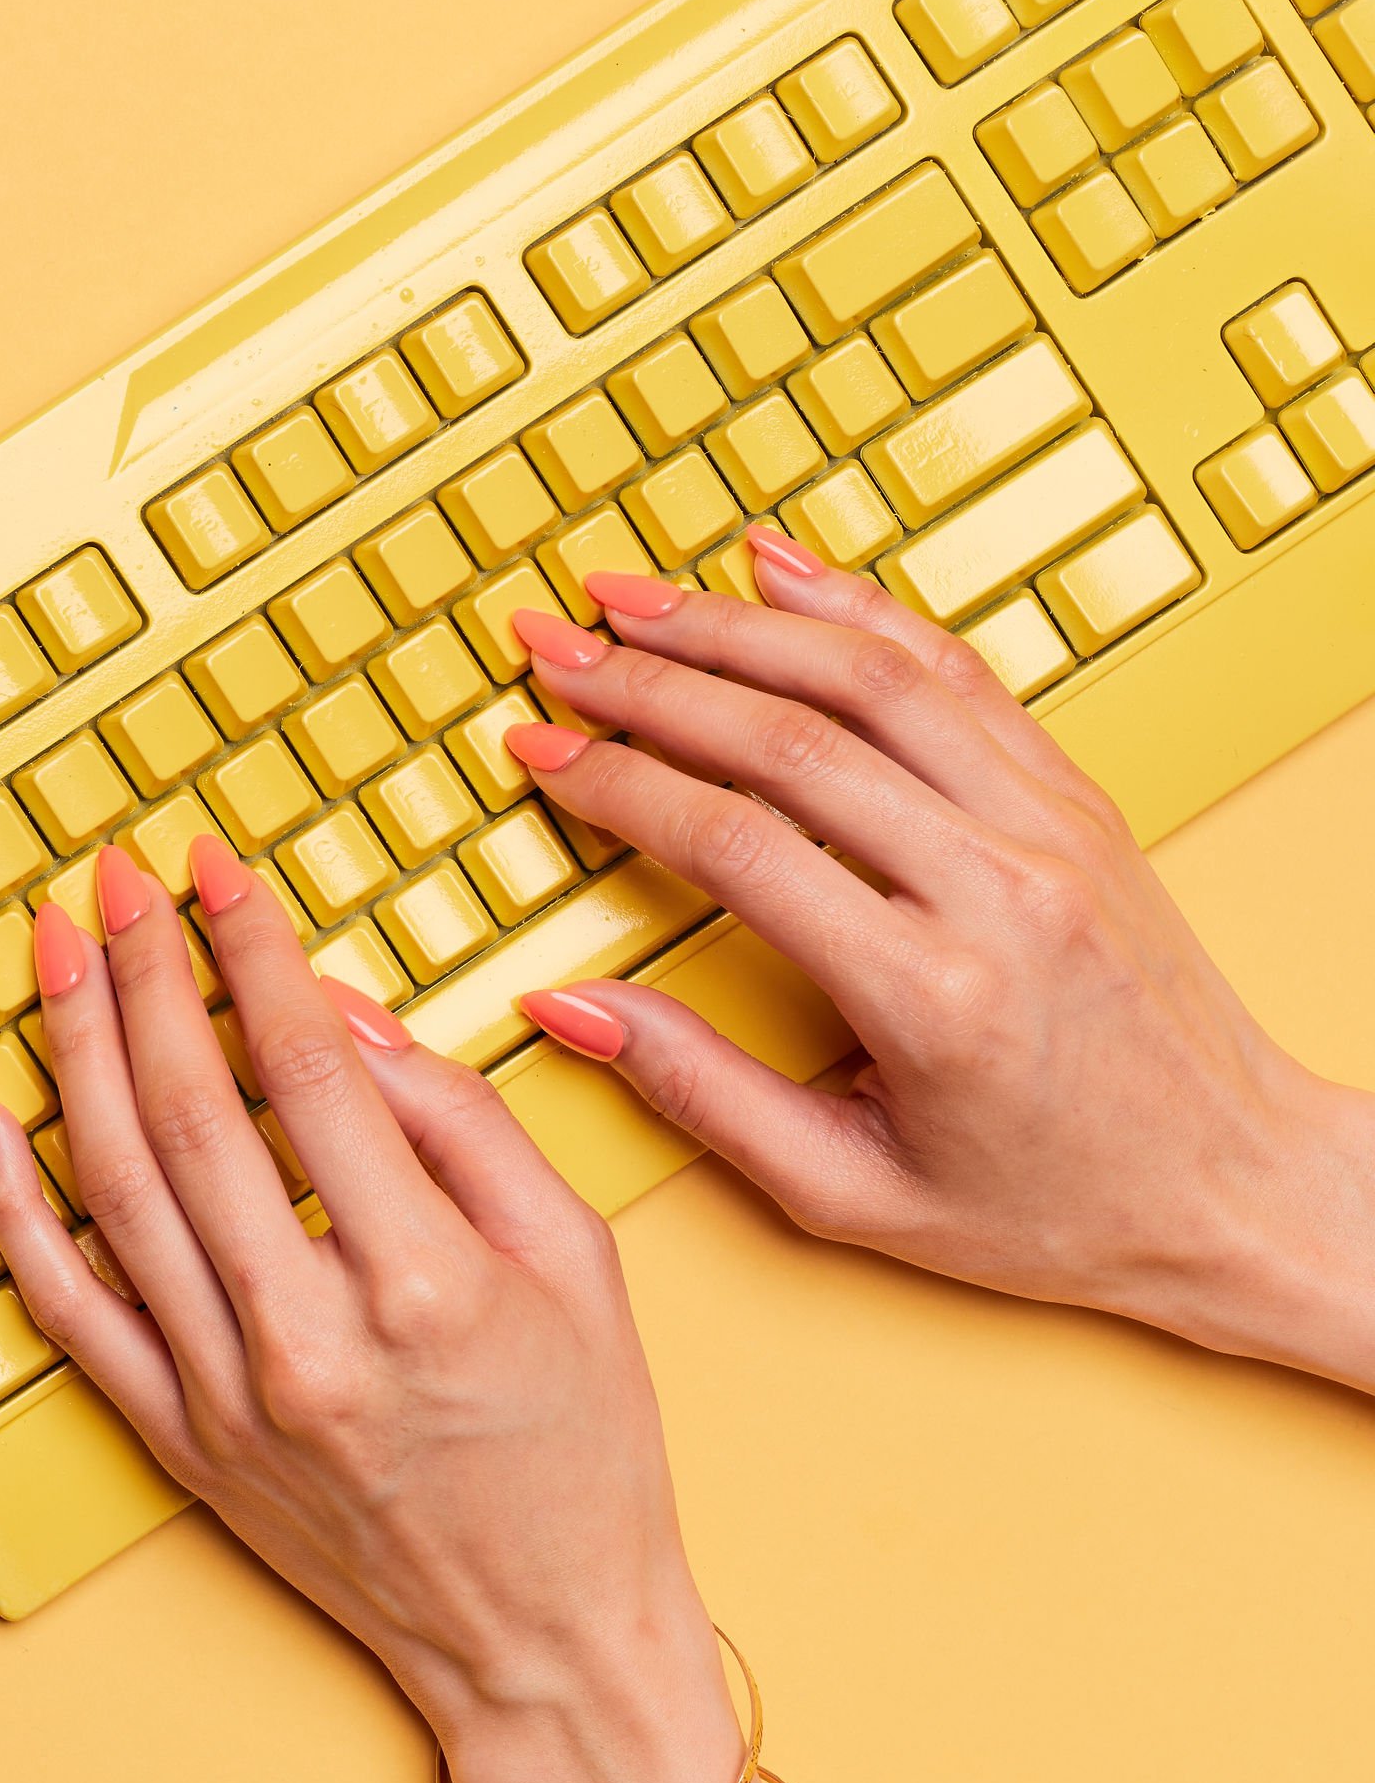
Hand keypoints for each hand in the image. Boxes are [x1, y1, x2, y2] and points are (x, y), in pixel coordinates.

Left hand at [0, 839, 806, 1782]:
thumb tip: (340, 1012)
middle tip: (115, 879)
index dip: (250, 951)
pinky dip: (8, 1205)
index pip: (306, 1068)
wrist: (545, 1641)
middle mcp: (307, 1339)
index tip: (214, 870)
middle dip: (146, 973)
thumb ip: (461, 1123)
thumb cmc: (583, 1448)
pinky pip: (64, 1307)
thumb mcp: (580, 1260)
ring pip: (115, 1188)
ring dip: (75, 1051)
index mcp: (423, 1283)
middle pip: (191, 1111)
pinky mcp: (176, 1440)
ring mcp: (226, 1396)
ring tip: (56, 950)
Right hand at [498, 529, 1374, 1392]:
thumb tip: (565, 1009)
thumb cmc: (1058, 1207)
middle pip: (790, 737)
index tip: (539, 750)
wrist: (1242, 1186)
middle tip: (552, 643)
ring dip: (736, 623)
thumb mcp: (852, 1194)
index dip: (618, 783)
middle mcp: (1001, 888)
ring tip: (631, 596)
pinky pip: (956, 673)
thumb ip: (699, 1093)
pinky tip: (780, 575)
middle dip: (647, 677)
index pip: (737, 846)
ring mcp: (1052, 828)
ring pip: (872, 678)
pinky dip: (859, 611)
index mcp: (933, 994)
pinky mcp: (1078, 799)